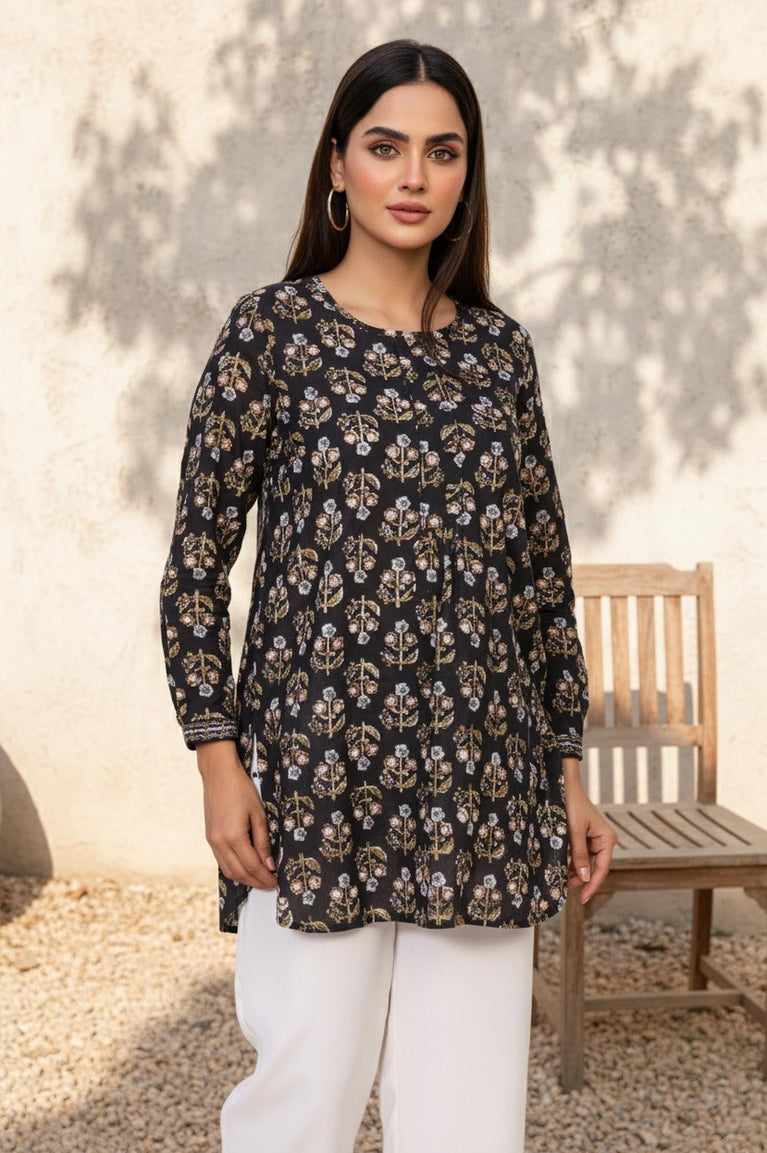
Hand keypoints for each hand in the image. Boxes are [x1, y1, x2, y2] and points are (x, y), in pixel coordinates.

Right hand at [196, 739, 277, 890]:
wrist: (218, 775)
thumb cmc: (241, 790)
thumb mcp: (258, 814)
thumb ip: (263, 841)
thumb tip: (270, 864)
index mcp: (234, 836)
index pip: (252, 866)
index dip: (265, 877)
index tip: (276, 883)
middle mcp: (219, 843)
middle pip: (239, 873)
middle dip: (256, 882)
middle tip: (270, 885)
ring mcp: (212, 841)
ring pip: (228, 871)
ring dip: (244, 879)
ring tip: (260, 879)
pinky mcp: (210, 838)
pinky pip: (221, 862)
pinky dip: (234, 870)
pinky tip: (245, 868)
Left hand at [561, 756, 617, 903]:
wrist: (563, 784)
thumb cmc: (570, 804)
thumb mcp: (573, 831)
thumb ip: (578, 855)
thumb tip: (584, 878)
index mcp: (607, 839)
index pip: (601, 869)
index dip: (592, 885)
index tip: (582, 899)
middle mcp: (604, 840)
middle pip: (594, 868)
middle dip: (580, 879)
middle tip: (564, 888)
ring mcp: (594, 840)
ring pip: (585, 863)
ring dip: (574, 871)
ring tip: (560, 879)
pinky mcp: (584, 838)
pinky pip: (579, 855)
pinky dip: (570, 862)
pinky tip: (560, 868)